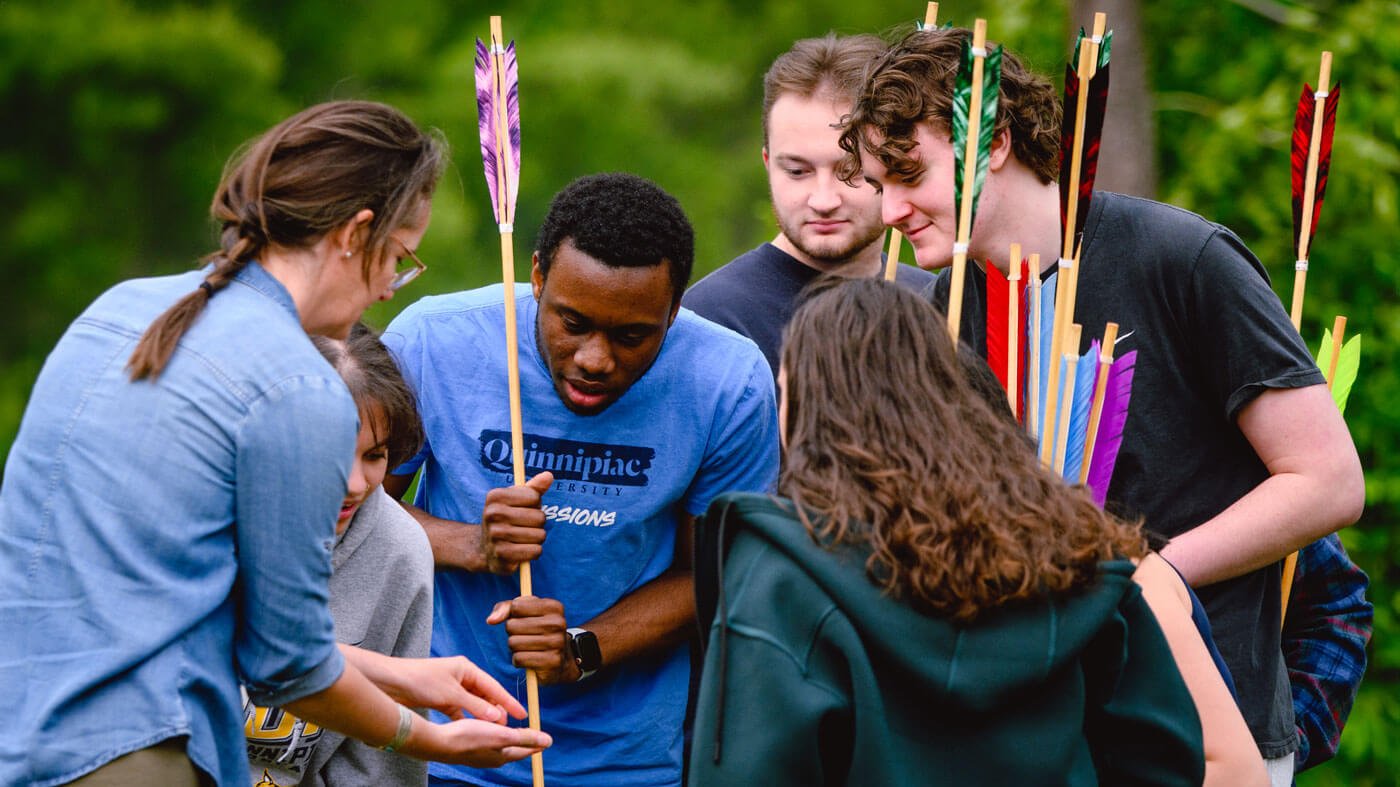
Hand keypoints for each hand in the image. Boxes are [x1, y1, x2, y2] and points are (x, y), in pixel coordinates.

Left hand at [374, 655, 526, 722]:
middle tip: (508, 725)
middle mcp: (461, 676)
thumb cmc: (420, 681)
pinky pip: (460, 710)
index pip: (493, 686)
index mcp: (467, 668)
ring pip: (473, 704)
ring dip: (482, 715)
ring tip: (493, 729)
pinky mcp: (441, 698)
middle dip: (496, 710)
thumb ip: (475, 706)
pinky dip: (466, 718)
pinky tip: (472, 728)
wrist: (391, 682)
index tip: (522, 714)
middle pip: (485, 695)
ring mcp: (451, 688)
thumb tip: (496, 716)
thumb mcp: (451, 695)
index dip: (508, 701)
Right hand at [403, 716, 551, 767]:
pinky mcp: (468, 749)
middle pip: (512, 746)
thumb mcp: (501, 735)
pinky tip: (485, 724)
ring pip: (498, 742)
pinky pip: (485, 738)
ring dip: (504, 730)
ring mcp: (479, 755)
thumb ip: (525, 738)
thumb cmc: (469, 737)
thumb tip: (548, 741)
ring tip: (506, 720)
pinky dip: (490, 730)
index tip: (545, 737)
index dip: (536, 742)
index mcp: (503, 756)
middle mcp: (492, 759)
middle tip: (527, 726)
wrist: (438, 743)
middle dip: (520, 734)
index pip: (526, 750)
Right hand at [480, 472, 553, 573]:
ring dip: (537, 538)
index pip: (534, 497)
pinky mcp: (502, 555)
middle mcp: (492, 514)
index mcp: (495, 496)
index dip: (535, 504)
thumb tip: (548, 476)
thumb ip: (534, 488)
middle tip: (525, 526)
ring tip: (523, 538)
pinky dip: (534, 552)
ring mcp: (496, 535)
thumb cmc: (507, 519)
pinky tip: (522, 550)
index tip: (524, 509)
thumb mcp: (517, 500)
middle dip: (538, 523)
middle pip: (539, 517)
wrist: (485, 549)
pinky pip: (535, 551)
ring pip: (539, 535)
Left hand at [487, 596, 581, 684]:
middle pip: (512, 626)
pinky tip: (529, 659)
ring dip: (514, 648)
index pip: (516, 606)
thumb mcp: (524, 613)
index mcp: (554, 606)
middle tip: (525, 636)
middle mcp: (558, 623)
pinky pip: (519, 659)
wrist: (560, 658)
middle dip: (512, 633)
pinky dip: (518, 661)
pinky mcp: (552, 662)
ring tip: (527, 648)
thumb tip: (490, 620)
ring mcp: (557, 643)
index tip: (525, 620)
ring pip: (513, 643)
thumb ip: (505, 608)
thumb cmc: (537, 630)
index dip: (514, 615)